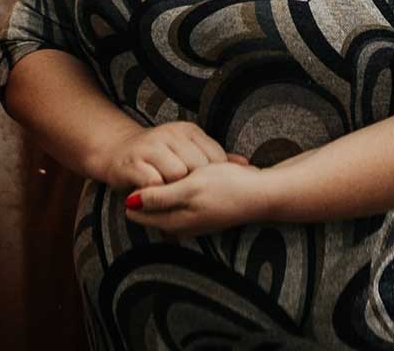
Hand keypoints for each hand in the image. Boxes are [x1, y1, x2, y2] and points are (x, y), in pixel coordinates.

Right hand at [100, 121, 247, 190]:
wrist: (116, 152)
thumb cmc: (158, 157)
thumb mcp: (187, 151)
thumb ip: (214, 158)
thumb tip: (247, 165)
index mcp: (187, 130)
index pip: (214, 155)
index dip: (215, 176)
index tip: (212, 189)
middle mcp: (170, 134)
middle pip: (198, 166)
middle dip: (197, 185)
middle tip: (193, 197)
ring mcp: (151, 147)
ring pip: (177, 174)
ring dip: (177, 190)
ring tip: (176, 198)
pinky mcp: (133, 163)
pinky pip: (154, 183)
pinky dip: (158, 193)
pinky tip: (159, 198)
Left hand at [124, 160, 277, 236]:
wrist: (263, 195)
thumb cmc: (228, 188)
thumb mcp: (190, 188)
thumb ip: (160, 197)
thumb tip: (130, 203)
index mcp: (174, 221)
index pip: (137, 211)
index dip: (132, 192)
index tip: (134, 172)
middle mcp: (181, 225)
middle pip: (150, 210)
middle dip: (144, 192)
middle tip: (144, 168)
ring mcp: (193, 220)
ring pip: (165, 205)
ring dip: (161, 189)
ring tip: (161, 170)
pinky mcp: (204, 212)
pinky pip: (180, 202)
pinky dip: (176, 190)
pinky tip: (184, 176)